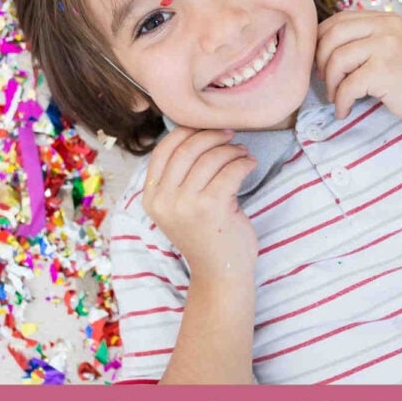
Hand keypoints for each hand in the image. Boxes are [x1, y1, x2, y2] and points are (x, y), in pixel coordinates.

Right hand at [142, 127, 258, 282]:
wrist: (220, 273)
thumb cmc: (204, 234)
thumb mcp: (178, 206)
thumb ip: (177, 177)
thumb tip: (196, 131)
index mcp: (150, 198)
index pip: (163, 150)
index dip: (186, 132)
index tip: (206, 127)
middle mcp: (164, 201)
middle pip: (187, 149)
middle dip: (212, 136)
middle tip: (230, 136)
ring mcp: (185, 205)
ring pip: (211, 158)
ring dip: (231, 150)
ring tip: (242, 154)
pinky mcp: (211, 208)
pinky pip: (230, 170)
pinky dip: (244, 162)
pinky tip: (250, 165)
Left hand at [316, 10, 401, 126]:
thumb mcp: (396, 46)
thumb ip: (369, 39)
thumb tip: (326, 46)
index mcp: (386, 19)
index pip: (340, 19)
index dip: (322, 39)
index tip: (321, 60)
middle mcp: (385, 27)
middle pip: (332, 36)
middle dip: (320, 60)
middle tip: (323, 80)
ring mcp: (385, 47)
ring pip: (336, 60)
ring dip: (330, 84)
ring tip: (336, 97)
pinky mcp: (383, 71)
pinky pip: (347, 86)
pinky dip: (340, 101)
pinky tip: (344, 110)